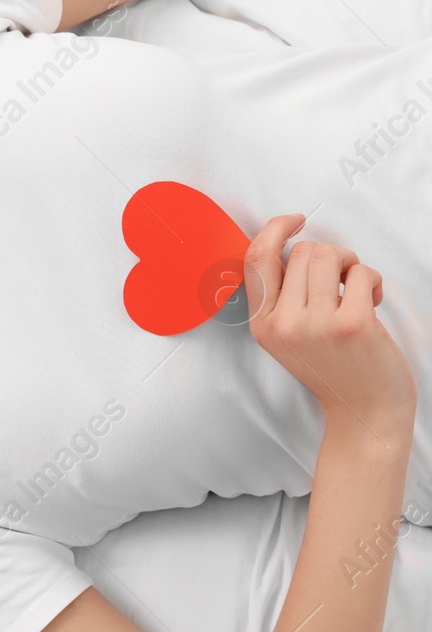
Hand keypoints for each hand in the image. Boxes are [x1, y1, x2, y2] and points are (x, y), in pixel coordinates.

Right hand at [245, 214, 416, 439]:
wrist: (363, 410)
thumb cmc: (334, 368)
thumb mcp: (289, 337)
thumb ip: (283, 298)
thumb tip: (295, 247)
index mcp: (262, 325)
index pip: (256, 259)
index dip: (275, 229)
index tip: (296, 221)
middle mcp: (282, 324)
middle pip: (303, 251)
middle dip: (330, 255)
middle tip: (342, 279)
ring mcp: (315, 325)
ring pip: (330, 255)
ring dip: (351, 264)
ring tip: (356, 288)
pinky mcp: (350, 324)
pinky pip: (362, 273)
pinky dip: (374, 281)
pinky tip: (374, 301)